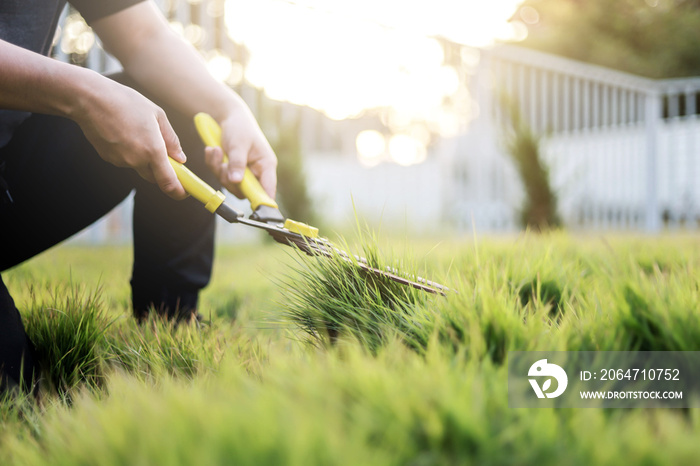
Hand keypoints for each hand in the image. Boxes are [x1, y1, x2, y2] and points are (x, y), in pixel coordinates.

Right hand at [74, 77, 187, 199]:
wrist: (90, 99)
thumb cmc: (126, 102)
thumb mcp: (157, 115)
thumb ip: (171, 140)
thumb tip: (181, 158)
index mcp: (152, 150)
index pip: (168, 183)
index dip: (179, 191)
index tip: (185, 192)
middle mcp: (136, 160)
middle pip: (155, 177)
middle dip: (163, 171)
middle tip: (166, 155)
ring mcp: (121, 161)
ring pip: (140, 167)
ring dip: (145, 158)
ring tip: (138, 131)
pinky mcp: (108, 158)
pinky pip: (126, 160)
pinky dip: (130, 152)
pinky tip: (125, 132)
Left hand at [203, 103, 277, 199]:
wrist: (229, 116)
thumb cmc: (240, 127)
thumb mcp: (238, 144)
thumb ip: (237, 163)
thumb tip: (236, 181)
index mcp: (266, 165)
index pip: (268, 190)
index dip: (264, 202)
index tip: (257, 211)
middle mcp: (257, 172)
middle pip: (244, 190)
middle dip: (229, 179)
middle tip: (223, 164)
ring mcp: (244, 172)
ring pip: (229, 184)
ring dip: (218, 169)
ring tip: (215, 150)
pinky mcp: (232, 170)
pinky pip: (220, 175)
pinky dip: (213, 164)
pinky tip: (212, 150)